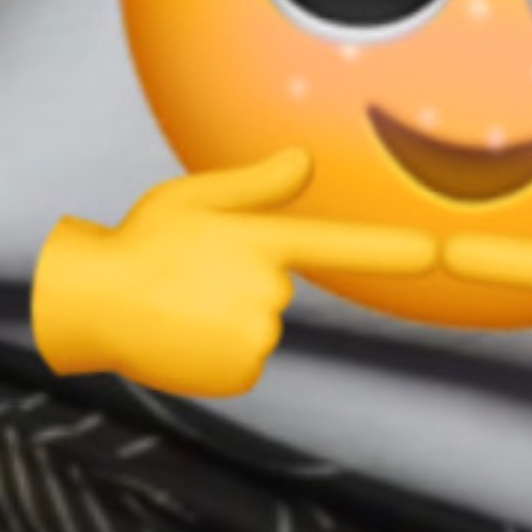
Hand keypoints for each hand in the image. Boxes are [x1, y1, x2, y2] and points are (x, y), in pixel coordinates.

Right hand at [33, 148, 436, 404]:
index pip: (335, 244)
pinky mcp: (240, 370)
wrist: (95, 303)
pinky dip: (220, 348)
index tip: (437, 254)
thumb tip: (304, 162)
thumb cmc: (141, 241)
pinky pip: (245, 356)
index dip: (388, 251)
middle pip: (278, 283)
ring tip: (183, 302)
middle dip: (243, 278)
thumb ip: (256, 186)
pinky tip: (184, 332)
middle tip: (191, 272)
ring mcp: (254, 335)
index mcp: (258, 241)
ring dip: (229, 314)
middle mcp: (266, 289)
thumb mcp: (194, 198)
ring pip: (262, 321)